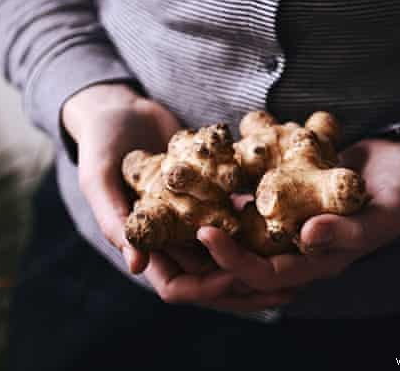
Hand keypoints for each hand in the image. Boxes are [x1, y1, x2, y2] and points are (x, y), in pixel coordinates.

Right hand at [64, 84, 290, 310]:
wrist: (121, 109)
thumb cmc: (100, 142)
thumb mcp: (99, 179)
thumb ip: (114, 220)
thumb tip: (137, 266)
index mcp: (146, 244)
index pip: (176, 287)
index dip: (206, 289)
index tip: (236, 276)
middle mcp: (173, 239)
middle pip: (212, 278)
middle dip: (247, 284)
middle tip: (287, 283)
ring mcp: (195, 219)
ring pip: (232, 252)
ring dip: (261, 259)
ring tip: (300, 261)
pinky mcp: (213, 196)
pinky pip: (240, 215)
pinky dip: (262, 221)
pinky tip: (293, 219)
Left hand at [198, 138, 399, 291]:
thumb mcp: (386, 213)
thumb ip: (350, 232)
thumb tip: (307, 240)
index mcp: (317, 262)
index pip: (265, 274)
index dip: (233, 260)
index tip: (204, 233)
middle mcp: (295, 247)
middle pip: (241, 257)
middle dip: (207, 247)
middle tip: (175, 224)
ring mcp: (287, 221)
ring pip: (238, 228)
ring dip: (211, 216)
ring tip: (178, 199)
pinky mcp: (284, 197)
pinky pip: (249, 198)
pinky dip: (230, 187)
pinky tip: (206, 172)